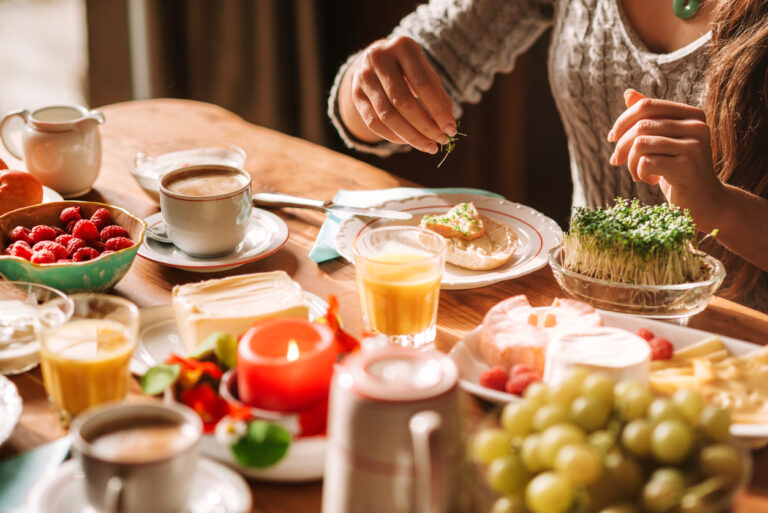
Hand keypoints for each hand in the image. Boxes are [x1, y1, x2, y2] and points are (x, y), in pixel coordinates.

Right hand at [341, 36, 456, 152]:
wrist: (377, 57)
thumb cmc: (409, 67)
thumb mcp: (426, 71)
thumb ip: (438, 95)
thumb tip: (448, 127)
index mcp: (403, 46)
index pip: (424, 84)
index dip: (438, 110)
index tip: (451, 130)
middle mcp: (379, 58)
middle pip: (403, 102)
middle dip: (425, 126)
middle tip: (440, 141)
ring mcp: (364, 76)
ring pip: (387, 116)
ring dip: (410, 136)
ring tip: (428, 146)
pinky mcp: (355, 93)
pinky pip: (373, 122)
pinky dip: (393, 136)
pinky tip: (408, 141)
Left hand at [607, 89, 725, 231]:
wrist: (704, 202)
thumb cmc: (680, 170)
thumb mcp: (664, 142)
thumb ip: (650, 118)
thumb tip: (628, 93)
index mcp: (692, 115)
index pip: (647, 105)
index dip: (623, 121)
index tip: (612, 139)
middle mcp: (696, 126)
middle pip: (641, 125)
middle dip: (622, 145)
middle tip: (618, 161)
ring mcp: (694, 146)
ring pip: (640, 143)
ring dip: (630, 162)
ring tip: (637, 174)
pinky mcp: (686, 167)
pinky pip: (645, 162)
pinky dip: (639, 173)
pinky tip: (650, 181)